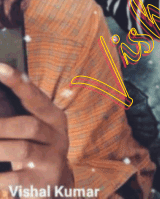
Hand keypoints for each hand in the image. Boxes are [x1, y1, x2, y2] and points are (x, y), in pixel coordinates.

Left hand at [0, 64, 73, 193]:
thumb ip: (19, 113)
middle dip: (1, 125)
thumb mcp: (34, 129)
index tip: (0, 68)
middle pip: (30, 125)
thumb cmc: (36, 148)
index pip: (35, 95)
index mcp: (54, 116)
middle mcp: (58, 135)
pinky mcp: (42, 182)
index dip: (17, 82)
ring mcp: (52, 159)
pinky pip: (16, 177)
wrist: (54, 186)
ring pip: (23, 149)